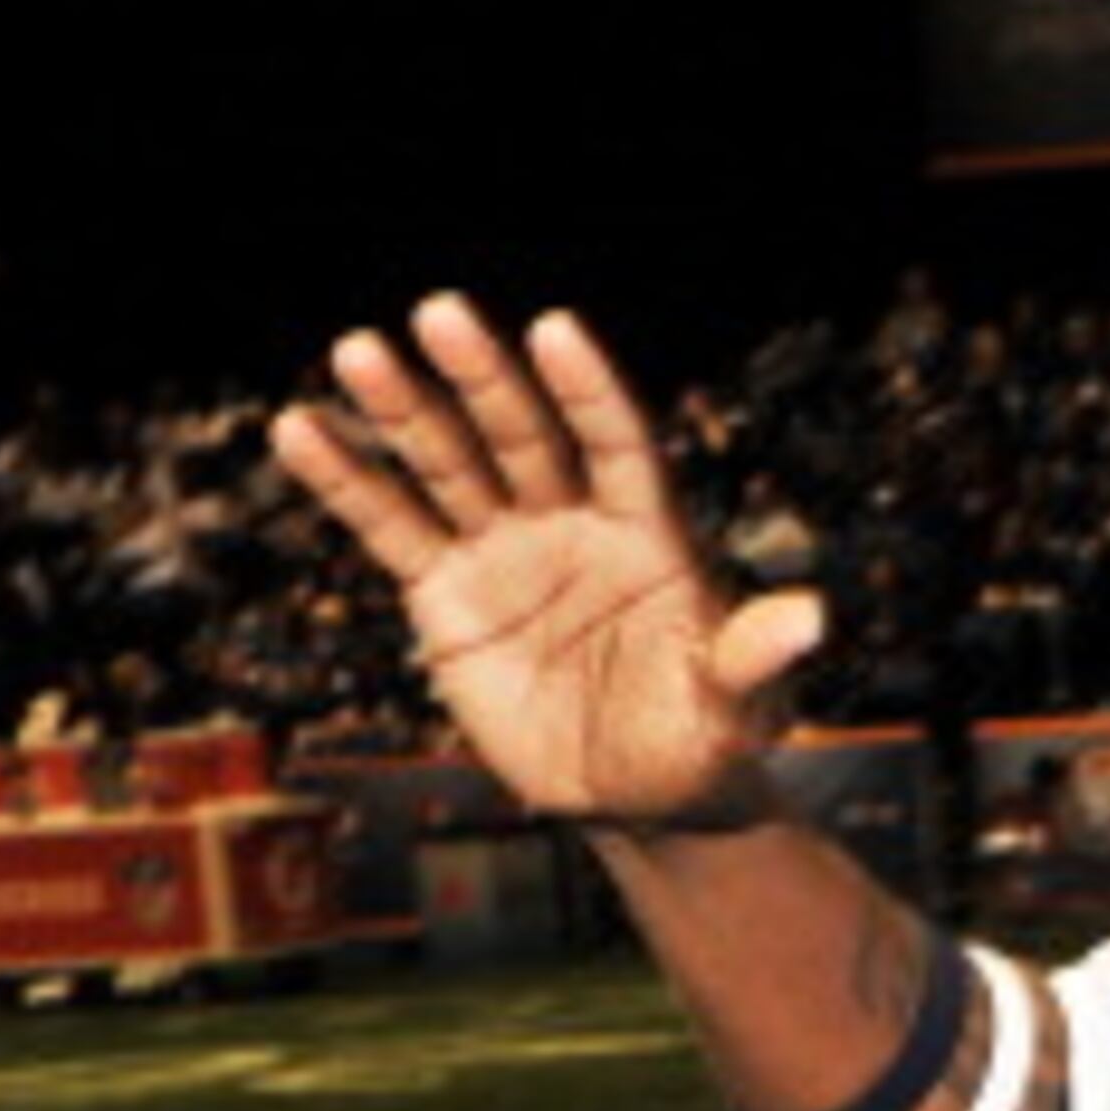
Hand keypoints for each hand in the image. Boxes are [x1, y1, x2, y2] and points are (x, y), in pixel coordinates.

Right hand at [268, 294, 821, 825]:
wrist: (635, 795)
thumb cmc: (698, 743)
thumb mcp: (733, 711)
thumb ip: (753, 660)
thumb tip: (812, 618)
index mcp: (646, 535)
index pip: (616, 445)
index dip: (589, 392)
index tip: (556, 332)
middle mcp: (570, 523)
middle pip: (523, 436)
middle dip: (482, 379)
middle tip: (440, 315)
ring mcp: (504, 551)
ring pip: (449, 466)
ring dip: (402, 411)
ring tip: (356, 350)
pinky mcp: (447, 594)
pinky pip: (391, 527)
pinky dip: (345, 482)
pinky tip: (297, 428)